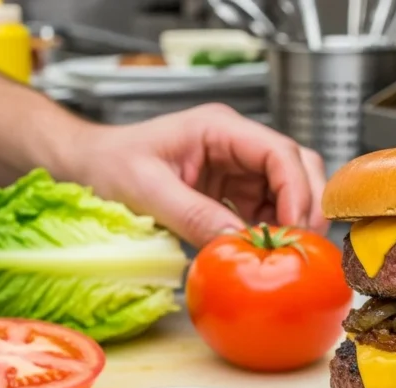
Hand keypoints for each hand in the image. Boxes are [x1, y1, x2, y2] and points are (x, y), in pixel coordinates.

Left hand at [71, 104, 328, 246]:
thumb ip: (192, 214)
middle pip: (297, 166)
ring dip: (292, 220)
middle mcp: (236, 144)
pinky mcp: (231, 191)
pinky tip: (262, 250)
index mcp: (219, 128)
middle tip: (303, 244)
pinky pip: (267, 208)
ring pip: (288, 189)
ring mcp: (237, 167)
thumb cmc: (108, 164)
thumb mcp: (146, 190)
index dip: (296, 189)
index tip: (295, 226)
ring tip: (283, 252)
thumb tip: (237, 239)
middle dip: (307, 204)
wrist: (87, 167)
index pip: (279, 152)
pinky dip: (272, 230)